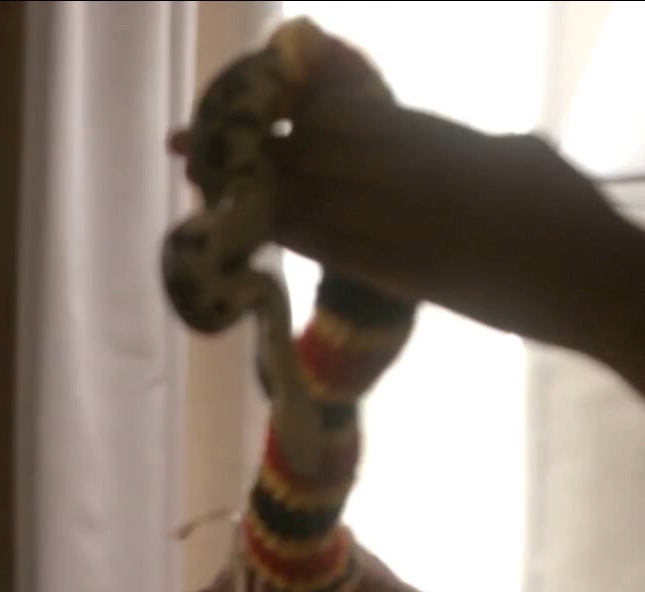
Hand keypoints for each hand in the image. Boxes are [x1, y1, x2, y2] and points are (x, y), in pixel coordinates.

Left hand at [167, 41, 640, 370]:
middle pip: (310, 154)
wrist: (594, 282)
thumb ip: (463, 146)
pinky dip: (283, 236)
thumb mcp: (514, 157)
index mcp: (439, 138)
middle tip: (194, 149)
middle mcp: (418, 176)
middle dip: (251, 151)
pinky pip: (329, 251)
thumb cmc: (565, 218)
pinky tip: (243, 231)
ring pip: (310, 201)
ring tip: (201, 181)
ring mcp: (411, 226)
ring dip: (250, 192)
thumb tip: (433, 144)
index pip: (343, 116)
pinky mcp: (407, 275)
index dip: (285, 114)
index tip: (243, 113)